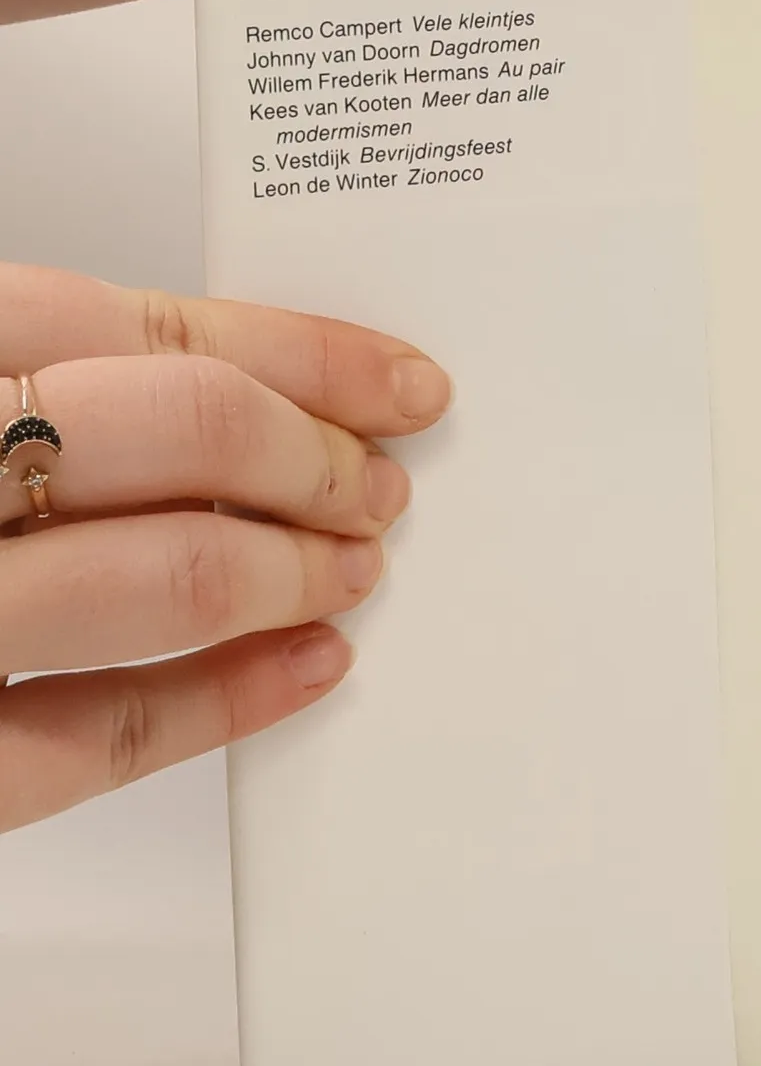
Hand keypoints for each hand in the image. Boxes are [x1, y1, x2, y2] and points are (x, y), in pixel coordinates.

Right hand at [0, 265, 450, 834]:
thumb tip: (242, 405)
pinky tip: (311, 667)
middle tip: (378, 493)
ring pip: (170, 574)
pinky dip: (223, 702)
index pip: (137, 327)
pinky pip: (97, 738)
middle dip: (316, 459)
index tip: (403, 386)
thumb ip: (52, 395)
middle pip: (181, 429)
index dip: (302, 355)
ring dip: (296, 570)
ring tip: (355, 572)